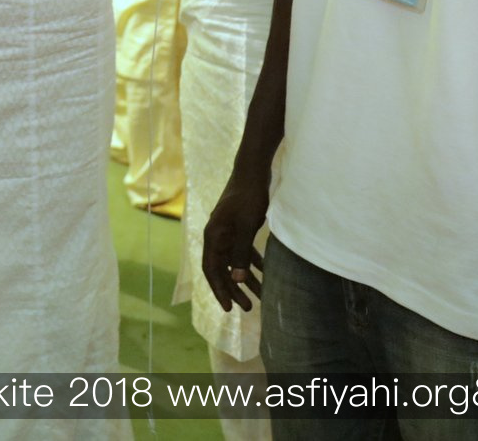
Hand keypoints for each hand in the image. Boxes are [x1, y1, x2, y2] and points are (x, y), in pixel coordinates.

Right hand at [201, 169, 268, 311]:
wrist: (253, 170)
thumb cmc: (248, 196)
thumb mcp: (247, 226)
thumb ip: (241, 252)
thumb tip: (238, 279)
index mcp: (213, 236)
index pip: (211, 270)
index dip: (219, 290)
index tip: (230, 308)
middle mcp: (217, 236)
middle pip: (223, 269)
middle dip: (235, 289)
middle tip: (248, 308)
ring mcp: (227, 231)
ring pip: (235, 262)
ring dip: (247, 279)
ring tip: (261, 297)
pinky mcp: (239, 227)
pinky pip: (243, 251)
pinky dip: (253, 263)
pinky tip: (266, 273)